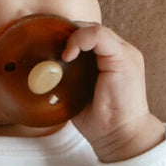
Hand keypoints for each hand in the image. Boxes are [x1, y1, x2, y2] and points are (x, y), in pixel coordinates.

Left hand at [61, 21, 165, 161]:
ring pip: (94, 29)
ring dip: (72, 37)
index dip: (68, 38)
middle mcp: (120, 52)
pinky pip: (99, 35)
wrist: (120, 136)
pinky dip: (80, 40)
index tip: (49, 50)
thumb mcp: (79, 94)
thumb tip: (41, 75)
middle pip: (90, 29)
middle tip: (50, 48)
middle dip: (68, 35)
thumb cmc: (100, 121)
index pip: (88, 36)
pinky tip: (68, 55)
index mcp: (112, 59)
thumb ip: (69, 78)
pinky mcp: (123, 58)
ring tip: (61, 55)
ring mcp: (124, 53)